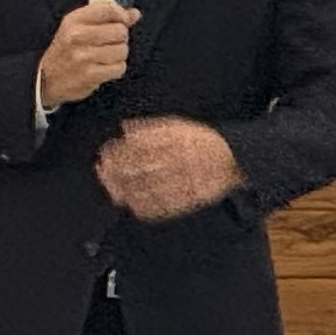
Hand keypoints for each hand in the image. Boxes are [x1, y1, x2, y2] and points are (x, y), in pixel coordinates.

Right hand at [37, 0, 137, 108]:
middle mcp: (78, 36)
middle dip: (120, 38)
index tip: (122, 20)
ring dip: (118, 55)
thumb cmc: (65, 50)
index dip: (121, 14)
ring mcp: (84, 56)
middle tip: (109, 42)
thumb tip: (133, 14)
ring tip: (105, 57)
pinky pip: (119, 68)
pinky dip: (115, 69)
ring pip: (122, 50)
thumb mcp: (76, 25)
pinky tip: (104, 67)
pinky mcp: (91, 75)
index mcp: (74, 20)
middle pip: (120, 31)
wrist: (46, 79)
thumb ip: (104, 15)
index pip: (108, 9)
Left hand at [96, 115, 242, 220]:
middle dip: (118, 172)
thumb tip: (125, 128)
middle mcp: (179, 159)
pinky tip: (135, 207)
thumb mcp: (177, 126)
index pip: (140, 147)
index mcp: (175, 140)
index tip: (104, 156)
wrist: (232, 158)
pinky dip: (148, 207)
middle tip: (103, 174)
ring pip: (151, 188)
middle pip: (142, 168)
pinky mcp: (191, 199)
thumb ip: (150, 128)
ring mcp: (185, 180)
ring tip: (114, 193)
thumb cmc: (199, 141)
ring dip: (128, 191)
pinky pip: (167, 205)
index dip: (119, 153)